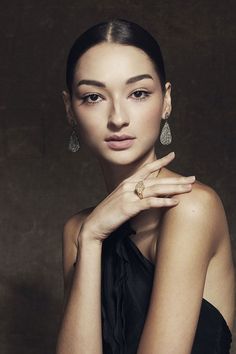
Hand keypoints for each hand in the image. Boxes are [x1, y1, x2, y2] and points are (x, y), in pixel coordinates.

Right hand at [80, 152, 194, 243]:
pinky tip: (175, 202)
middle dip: (176, 179)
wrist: (94, 224)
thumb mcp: (120, 200)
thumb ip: (133, 195)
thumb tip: (146, 195)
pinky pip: (150, 202)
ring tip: (189, 189)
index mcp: (127, 182)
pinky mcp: (129, 207)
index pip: (147, 169)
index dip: (161, 161)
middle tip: (192, 178)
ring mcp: (129, 195)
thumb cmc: (108, 214)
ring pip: (156, 189)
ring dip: (175, 189)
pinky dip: (164, 202)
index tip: (173, 155)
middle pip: (157, 179)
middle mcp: (128, 185)